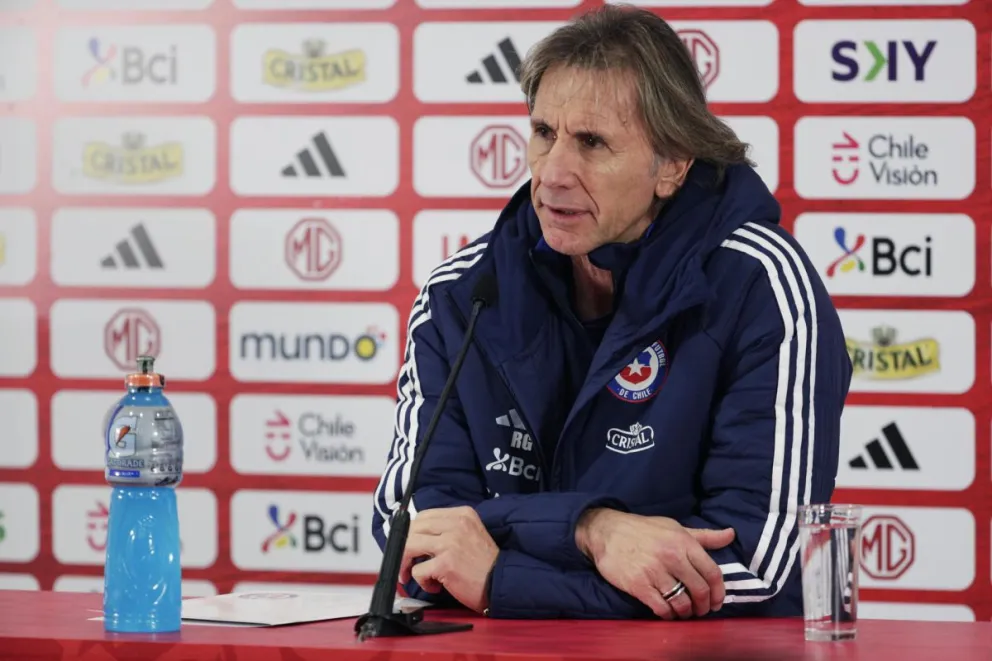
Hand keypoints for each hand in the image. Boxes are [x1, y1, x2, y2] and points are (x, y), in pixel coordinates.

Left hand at [398, 506, 498, 612]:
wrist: (501, 583)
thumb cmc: (484, 564)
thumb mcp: (470, 533)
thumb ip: (448, 529)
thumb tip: (417, 536)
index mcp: (462, 514)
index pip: (424, 516)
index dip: (412, 532)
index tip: (411, 546)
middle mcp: (456, 524)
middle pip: (413, 529)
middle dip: (404, 548)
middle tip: (406, 564)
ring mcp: (450, 543)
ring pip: (409, 546)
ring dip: (405, 563)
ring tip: (412, 575)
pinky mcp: (446, 563)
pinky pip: (418, 570)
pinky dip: (421, 581)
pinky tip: (435, 586)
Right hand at [575, 508, 734, 619]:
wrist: (606, 531)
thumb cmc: (643, 529)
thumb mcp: (675, 527)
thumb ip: (704, 536)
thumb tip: (730, 535)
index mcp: (683, 541)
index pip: (712, 572)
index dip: (719, 592)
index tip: (717, 601)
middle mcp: (672, 556)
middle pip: (700, 590)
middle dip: (704, 606)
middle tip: (701, 610)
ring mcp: (654, 572)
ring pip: (682, 603)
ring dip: (687, 612)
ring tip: (684, 612)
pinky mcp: (638, 585)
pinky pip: (661, 608)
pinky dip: (668, 615)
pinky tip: (668, 612)